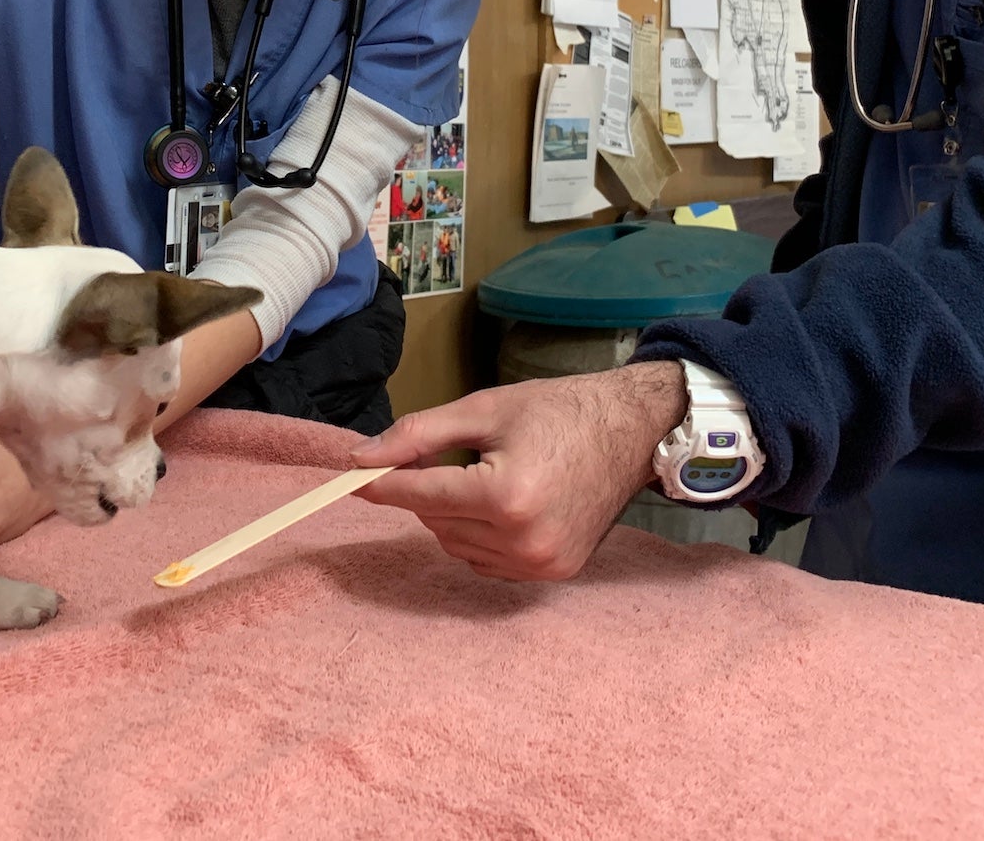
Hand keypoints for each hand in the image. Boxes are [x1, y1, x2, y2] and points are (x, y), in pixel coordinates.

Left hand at [351, 362, 689, 580]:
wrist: (632, 432)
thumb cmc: (558, 410)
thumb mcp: (484, 409)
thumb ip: (418, 434)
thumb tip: (360, 458)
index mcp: (506, 495)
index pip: (422, 495)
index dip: (383, 483)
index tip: (352, 475)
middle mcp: (523, 540)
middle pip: (436, 522)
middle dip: (427, 489)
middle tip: (443, 455)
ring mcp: (541, 564)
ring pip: (457, 546)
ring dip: (452, 515)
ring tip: (483, 475)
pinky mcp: (554, 574)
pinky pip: (486, 562)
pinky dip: (478, 537)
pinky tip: (501, 505)